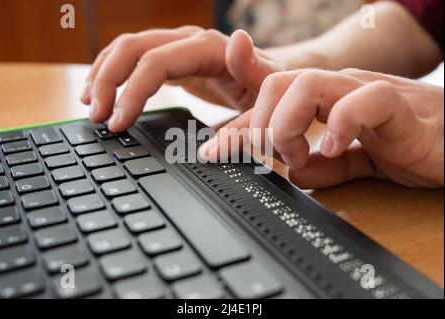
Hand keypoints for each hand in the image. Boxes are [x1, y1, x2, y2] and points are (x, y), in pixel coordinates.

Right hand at [80, 27, 283, 131]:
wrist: (269, 81)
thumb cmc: (269, 88)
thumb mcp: (269, 85)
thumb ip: (254, 69)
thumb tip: (238, 42)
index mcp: (208, 47)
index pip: (157, 61)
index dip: (132, 91)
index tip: (118, 123)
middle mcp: (188, 40)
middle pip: (133, 48)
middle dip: (108, 81)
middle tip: (97, 117)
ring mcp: (177, 48)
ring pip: (127, 49)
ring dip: (103, 74)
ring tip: (90, 105)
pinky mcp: (172, 60)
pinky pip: (134, 60)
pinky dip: (114, 74)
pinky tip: (104, 92)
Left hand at [199, 69, 443, 188]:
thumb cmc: (408, 141)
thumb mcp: (355, 158)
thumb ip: (325, 166)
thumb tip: (294, 176)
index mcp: (325, 100)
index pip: (269, 101)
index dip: (236, 127)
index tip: (212, 153)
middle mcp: (340, 89)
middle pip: (278, 83)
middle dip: (259, 123)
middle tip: (267, 156)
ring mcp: (366, 92)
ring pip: (308, 84)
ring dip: (287, 124)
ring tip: (296, 156)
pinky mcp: (398, 105)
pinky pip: (364, 100)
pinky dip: (339, 124)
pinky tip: (330, 147)